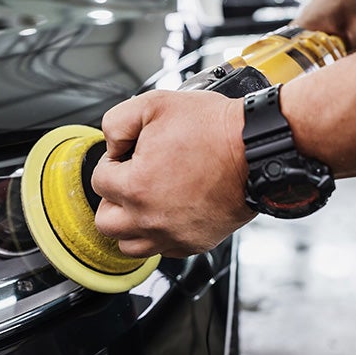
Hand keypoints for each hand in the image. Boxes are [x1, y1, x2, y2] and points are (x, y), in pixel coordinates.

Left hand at [91, 90, 254, 257]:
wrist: (257, 149)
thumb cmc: (213, 128)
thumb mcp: (154, 104)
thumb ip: (116, 122)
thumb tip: (112, 144)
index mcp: (136, 187)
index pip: (99, 181)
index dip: (112, 162)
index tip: (129, 155)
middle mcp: (150, 219)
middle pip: (106, 222)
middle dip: (113, 198)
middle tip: (130, 180)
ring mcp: (173, 235)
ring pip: (129, 245)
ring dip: (130, 223)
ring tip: (144, 200)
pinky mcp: (194, 243)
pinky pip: (162, 250)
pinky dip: (158, 234)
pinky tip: (168, 210)